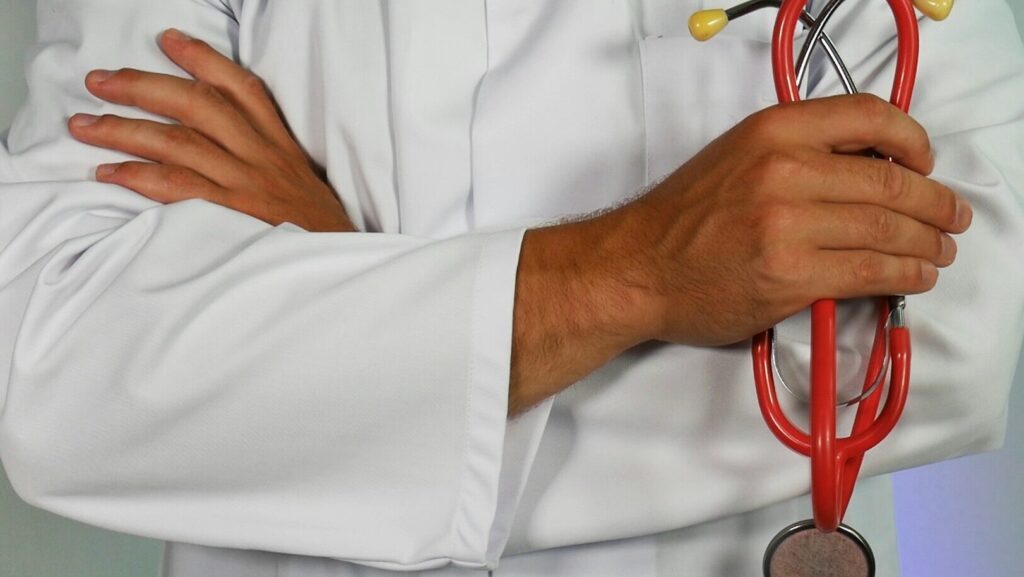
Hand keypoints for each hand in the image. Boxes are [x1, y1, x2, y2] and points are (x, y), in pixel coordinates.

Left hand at [68, 28, 355, 232]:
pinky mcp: (231, 217)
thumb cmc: (316, 233)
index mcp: (280, 145)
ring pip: (177, 142)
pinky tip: (109, 173)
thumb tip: (221, 144)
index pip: (242, 88)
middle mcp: (262, 157)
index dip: (203, 59)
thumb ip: (268, 160)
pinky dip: (138, 177)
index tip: (168, 41)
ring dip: (123, 129)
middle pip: (197, 105)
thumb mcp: (302, 184)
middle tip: (99, 81)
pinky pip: (177, 188)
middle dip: (142, 86)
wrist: (336, 270)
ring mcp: (245, 186)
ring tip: (84, 125)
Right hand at [604, 93, 971, 345]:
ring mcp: (789, 225)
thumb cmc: (681, 219)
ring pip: (888, 229)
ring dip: (928, 243)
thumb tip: (868, 167)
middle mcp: (784, 170)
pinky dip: (906, 274)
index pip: (869, 116)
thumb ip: (797, 151)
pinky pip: (871, 271)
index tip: (925, 161)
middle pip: (891, 180)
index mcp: (772, 131)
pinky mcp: (791, 275)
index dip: (913, 140)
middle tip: (951, 216)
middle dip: (936, 203)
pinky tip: (916, 276)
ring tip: (940, 250)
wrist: (637, 267)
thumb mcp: (736, 156)